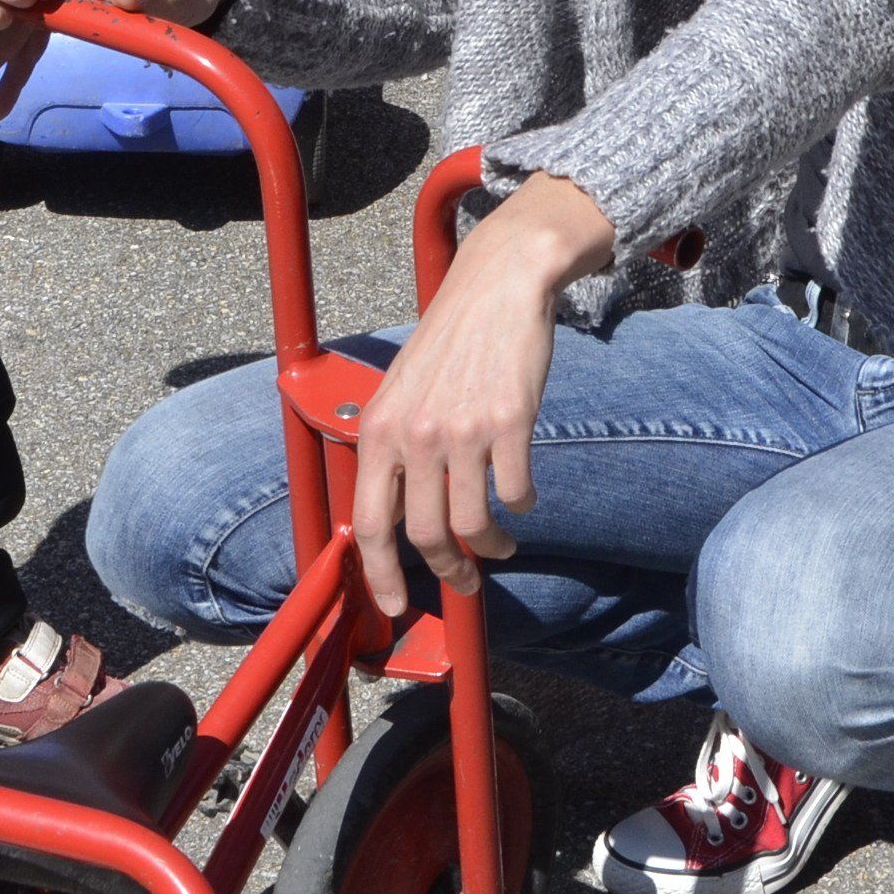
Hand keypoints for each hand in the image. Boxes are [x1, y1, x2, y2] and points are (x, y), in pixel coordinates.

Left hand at [348, 176, 616, 617]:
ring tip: (499, 544)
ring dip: (490, 548)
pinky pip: (515, 493)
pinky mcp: (508, 423)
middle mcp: (415, 435)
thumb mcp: (402, 392)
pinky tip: (522, 496)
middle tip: (464, 581)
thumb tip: (400, 519)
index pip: (370, 524)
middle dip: (448, 572)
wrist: (498, 286)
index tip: (398, 606)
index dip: (382, 576)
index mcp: (380, 431)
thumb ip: (396, 450)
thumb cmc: (451, 341)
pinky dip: (521, 506)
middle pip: (426, 536)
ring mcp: (462, 430)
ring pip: (473, 526)